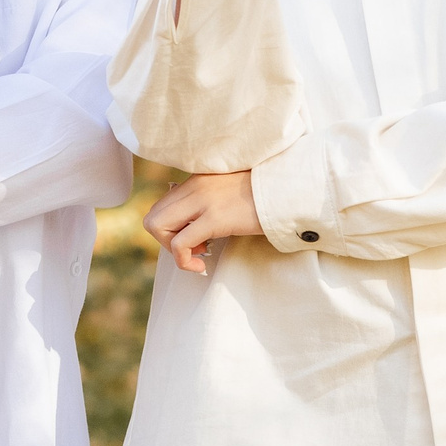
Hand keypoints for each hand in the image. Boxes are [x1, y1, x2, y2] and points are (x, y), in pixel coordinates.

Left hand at [143, 171, 262, 273]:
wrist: (293, 189)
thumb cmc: (268, 195)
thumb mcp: (231, 190)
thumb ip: (211, 198)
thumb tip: (198, 222)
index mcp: (197, 179)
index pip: (161, 206)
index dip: (171, 229)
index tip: (194, 239)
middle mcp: (194, 187)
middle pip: (152, 218)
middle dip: (166, 242)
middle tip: (194, 249)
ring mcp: (202, 201)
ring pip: (157, 227)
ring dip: (172, 250)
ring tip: (199, 256)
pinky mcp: (214, 218)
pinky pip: (179, 245)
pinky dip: (184, 262)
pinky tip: (202, 266)